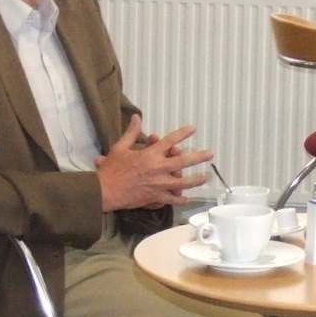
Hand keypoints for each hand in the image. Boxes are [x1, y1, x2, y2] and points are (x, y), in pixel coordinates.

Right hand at [96, 117, 211, 210]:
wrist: (105, 191)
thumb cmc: (111, 169)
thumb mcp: (120, 147)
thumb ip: (131, 132)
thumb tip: (136, 117)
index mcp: (150, 155)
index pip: (170, 141)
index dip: (183, 133)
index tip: (193, 129)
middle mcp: (158, 169)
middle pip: (183, 162)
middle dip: (199, 157)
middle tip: (210, 154)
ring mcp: (158, 185)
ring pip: (182, 183)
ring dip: (195, 180)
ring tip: (205, 178)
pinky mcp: (155, 198)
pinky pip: (171, 200)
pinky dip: (179, 200)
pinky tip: (186, 198)